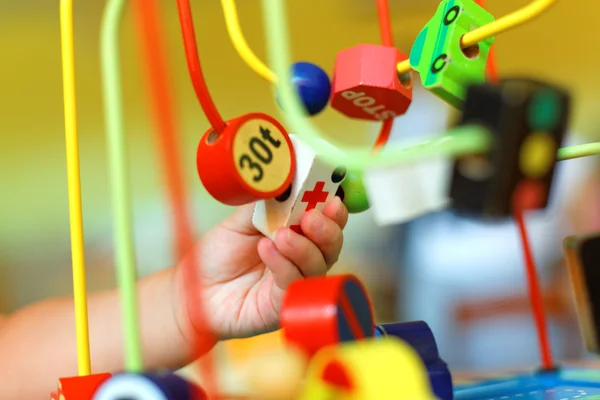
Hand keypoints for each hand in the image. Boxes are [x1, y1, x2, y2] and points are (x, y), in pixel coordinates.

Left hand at [173, 197, 347, 341]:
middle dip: (327, 230)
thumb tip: (286, 181)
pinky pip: (292, 284)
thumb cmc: (218, 255)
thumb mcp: (241, 221)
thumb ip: (267, 204)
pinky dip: (283, 264)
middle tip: (312, 218)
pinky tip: (266, 249)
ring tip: (282, 235)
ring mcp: (294, 283)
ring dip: (303, 247)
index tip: (333, 199)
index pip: (326, 222)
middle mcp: (301, 259)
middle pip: (331, 246)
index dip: (334, 211)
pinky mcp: (282, 306)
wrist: (194, 287)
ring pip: (317, 267)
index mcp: (296, 233)